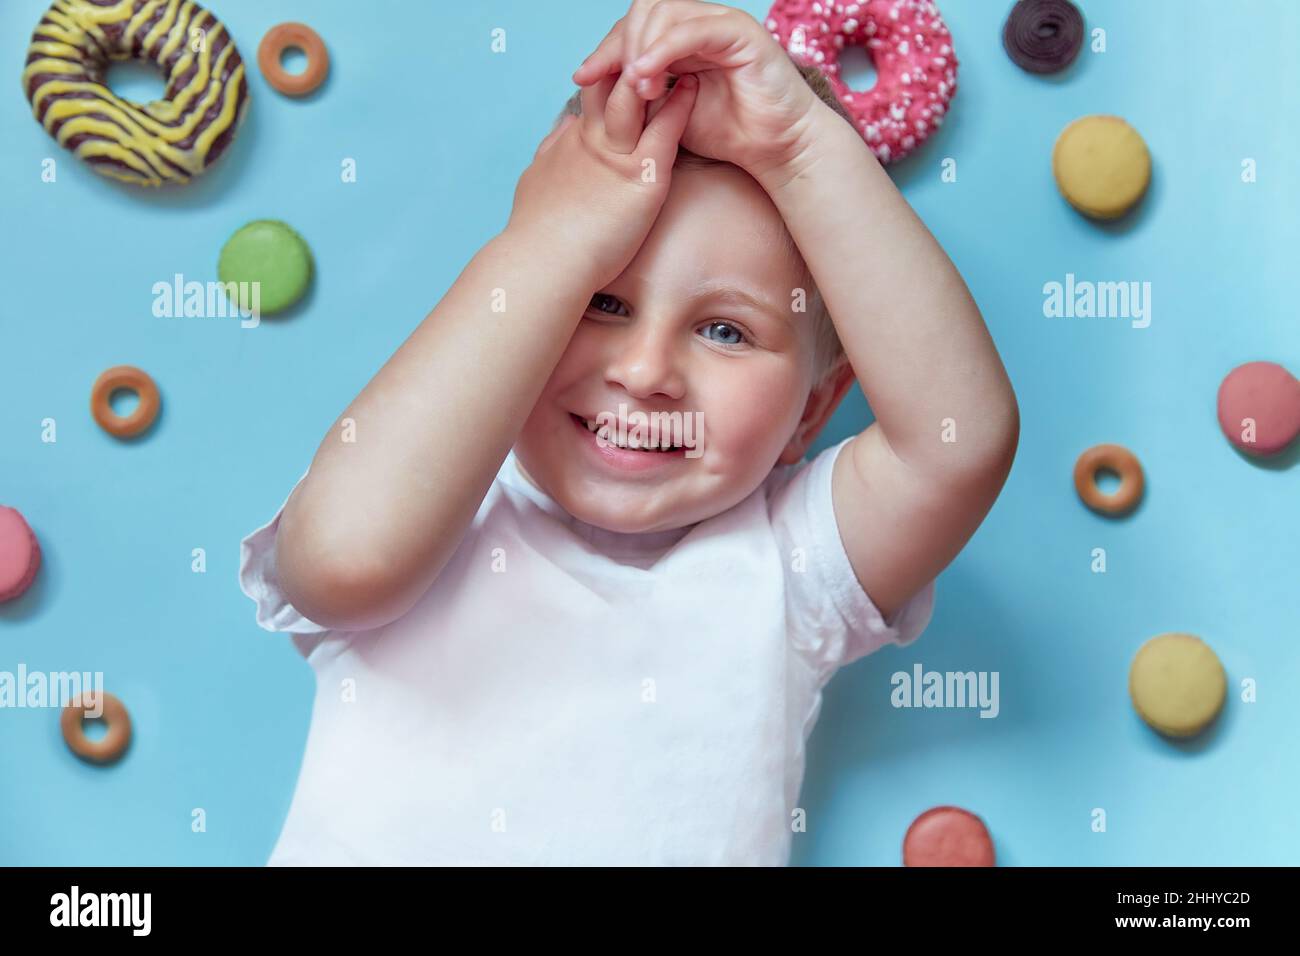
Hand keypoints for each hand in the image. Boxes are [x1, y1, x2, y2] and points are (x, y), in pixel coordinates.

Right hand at [505, 67, 697, 292]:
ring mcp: (616, 154)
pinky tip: (694, 88)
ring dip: (657, 72)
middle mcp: (591, 139)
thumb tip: (561, 134)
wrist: (543, 262)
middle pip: (612, 85)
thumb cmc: (537, 237)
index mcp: (570, 144)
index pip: (592, 100)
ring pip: (637, 96)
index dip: (608, 80)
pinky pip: (665, 129)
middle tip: (655, 48)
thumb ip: (550, 155)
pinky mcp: (639, 176)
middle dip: (632, 63)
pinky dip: (680, 105)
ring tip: (679, 52)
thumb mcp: (535, 183)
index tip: (624, 69)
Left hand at [572, 0, 830, 183]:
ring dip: (639, 49)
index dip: (605, 49)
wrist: (777, 149)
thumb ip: (639, 95)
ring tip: (637, 90)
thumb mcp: (668, 115)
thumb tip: (597, 89)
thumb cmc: (730, 134)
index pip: (633, 27)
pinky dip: (662, 51)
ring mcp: (720, 23)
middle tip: (607, 83)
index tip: (581, 78)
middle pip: (642, 11)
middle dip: (617, 45)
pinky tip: (646, 78)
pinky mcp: (739, 32)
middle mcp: (700, 24)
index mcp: (683, 39)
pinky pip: (691, 30)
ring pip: (663, 12)